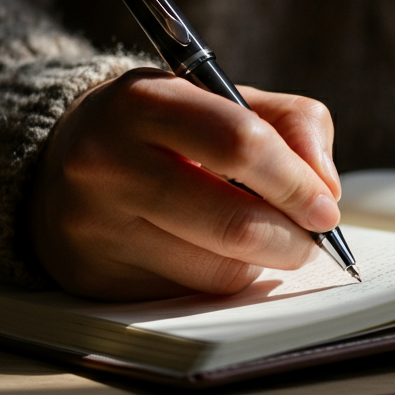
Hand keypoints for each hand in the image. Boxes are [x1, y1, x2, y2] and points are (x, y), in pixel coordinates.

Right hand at [29, 69, 341, 299]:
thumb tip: (326, 189)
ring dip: (260, 263)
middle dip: (292, 240)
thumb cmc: (172, 130)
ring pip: (217, 270)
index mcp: (146, 100)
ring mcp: (96, 224)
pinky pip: (191, 294)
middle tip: (310, 240)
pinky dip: (224, 279)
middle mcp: (108, 161)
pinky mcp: (96, 275)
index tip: (325, 209)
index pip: (241, 144)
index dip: (296, 183)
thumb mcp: (229, 100)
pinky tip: (215, 254)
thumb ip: (295, 125)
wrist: (68, 161)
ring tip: (260, 239)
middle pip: (234, 222)